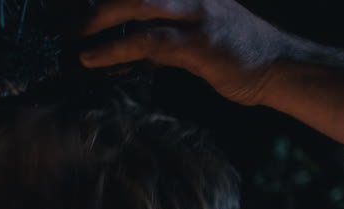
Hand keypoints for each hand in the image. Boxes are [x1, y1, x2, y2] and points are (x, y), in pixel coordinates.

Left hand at [78, 0, 289, 106]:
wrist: (280, 67)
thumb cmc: (238, 54)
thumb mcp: (196, 34)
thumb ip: (160, 34)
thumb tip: (124, 44)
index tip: (72, 6)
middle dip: (95, 1)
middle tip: (63, 16)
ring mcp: (196, 13)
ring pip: (137, 2)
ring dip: (97, 17)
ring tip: (71, 34)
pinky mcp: (198, 42)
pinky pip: (146, 41)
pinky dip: (114, 49)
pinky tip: (91, 60)